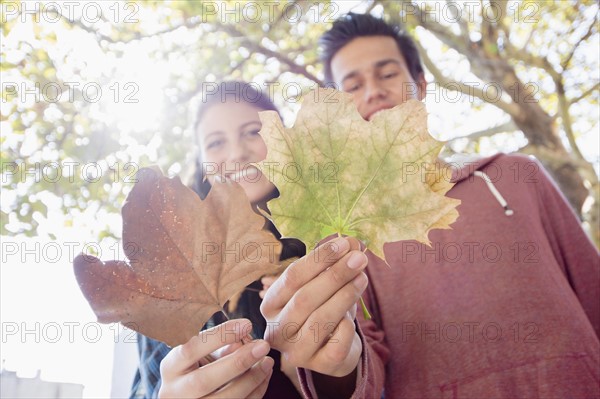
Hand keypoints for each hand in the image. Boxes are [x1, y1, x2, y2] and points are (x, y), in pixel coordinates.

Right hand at [158, 319, 273, 397]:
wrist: (185, 396)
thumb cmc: (195, 367)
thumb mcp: (200, 353)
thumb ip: (219, 346)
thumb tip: (245, 342)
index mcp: (170, 368)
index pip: (191, 349)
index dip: (219, 336)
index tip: (247, 324)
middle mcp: (174, 392)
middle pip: (204, 381)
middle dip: (237, 362)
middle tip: (262, 346)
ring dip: (251, 380)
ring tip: (268, 361)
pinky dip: (255, 392)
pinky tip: (265, 376)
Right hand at [260, 237, 367, 377]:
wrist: (335, 348)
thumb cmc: (323, 308)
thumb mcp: (324, 283)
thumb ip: (335, 261)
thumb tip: (354, 243)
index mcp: (270, 305)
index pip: (292, 277)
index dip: (319, 258)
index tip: (344, 243)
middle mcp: (276, 331)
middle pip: (305, 298)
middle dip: (335, 275)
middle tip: (359, 258)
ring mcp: (296, 352)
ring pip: (320, 320)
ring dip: (344, 295)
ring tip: (362, 278)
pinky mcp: (320, 366)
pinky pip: (336, 343)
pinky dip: (346, 327)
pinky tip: (352, 318)